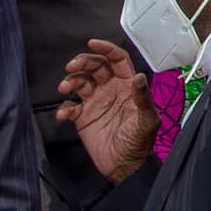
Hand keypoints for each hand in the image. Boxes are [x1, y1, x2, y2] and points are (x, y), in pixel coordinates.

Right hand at [56, 40, 156, 184]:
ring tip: (64, 88)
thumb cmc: (140, 144)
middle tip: (72, 66)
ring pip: (80, 82)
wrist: (124, 168)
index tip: (92, 43)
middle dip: (82, 62)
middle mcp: (110, 90)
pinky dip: (64, 108)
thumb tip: (139, 77)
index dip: (106, 49)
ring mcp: (95, 102)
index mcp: (127, 87)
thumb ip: (143, 98)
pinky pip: (70, 106)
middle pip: (94, 67)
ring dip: (70, 81)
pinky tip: (64, 114)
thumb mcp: (147, 121)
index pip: (117, 60)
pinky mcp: (83, 117)